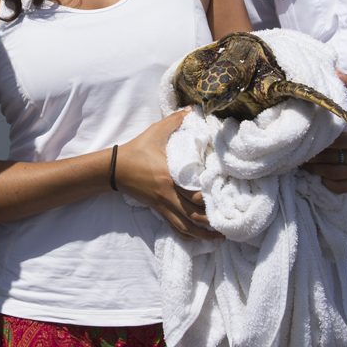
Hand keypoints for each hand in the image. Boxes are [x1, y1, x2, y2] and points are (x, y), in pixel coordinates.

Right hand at [117, 109, 220, 239]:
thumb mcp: (155, 132)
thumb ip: (174, 120)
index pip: (195, 193)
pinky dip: (188, 235)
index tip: (227, 197)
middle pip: (194, 214)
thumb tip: (191, 108)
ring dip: (204, 234)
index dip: (212, 198)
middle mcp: (168, 195)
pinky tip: (199, 238)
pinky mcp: (158, 210)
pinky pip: (175, 227)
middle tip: (231, 220)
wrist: (114, 168)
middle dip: (213, 220)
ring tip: (221, 236)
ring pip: (186, 226)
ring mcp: (162, 205)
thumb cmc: (136, 150)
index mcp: (170, 177)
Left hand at [302, 72, 346, 192]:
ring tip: (302, 156)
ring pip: (327, 173)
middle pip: (327, 158)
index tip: (302, 132)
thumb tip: (335, 70)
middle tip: (296, 145)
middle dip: (310, 152)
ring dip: (312, 166)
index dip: (316, 136)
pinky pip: (335, 186)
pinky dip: (323, 180)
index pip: (332, 140)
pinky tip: (317, 171)